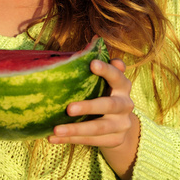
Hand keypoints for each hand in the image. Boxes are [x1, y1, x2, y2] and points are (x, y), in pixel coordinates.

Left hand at [49, 59, 139, 179]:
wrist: (120, 125)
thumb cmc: (104, 92)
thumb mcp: (104, 80)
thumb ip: (99, 63)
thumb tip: (95, 38)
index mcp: (123, 85)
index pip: (117, 76)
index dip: (107, 70)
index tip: (92, 64)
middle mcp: (126, 104)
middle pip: (109, 105)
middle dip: (89, 107)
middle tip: (69, 108)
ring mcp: (121, 124)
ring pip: (99, 128)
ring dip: (76, 129)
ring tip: (56, 129)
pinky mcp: (114, 140)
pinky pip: (91, 141)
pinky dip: (71, 140)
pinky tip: (53, 137)